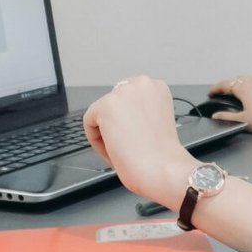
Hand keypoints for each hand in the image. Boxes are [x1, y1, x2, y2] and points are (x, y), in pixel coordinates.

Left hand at [83, 75, 198, 209]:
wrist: (162, 168)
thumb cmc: (162, 155)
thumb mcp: (157, 120)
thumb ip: (140, 111)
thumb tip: (121, 114)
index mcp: (157, 87)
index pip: (128, 97)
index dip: (129, 120)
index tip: (134, 134)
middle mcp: (142, 83)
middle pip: (113, 102)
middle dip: (117, 123)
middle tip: (127, 143)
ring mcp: (123, 92)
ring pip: (100, 113)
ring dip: (107, 132)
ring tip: (122, 148)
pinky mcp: (106, 105)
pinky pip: (89, 121)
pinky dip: (96, 140)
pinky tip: (114, 148)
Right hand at [207, 75, 251, 134]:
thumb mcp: (244, 121)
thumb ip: (227, 117)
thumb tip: (216, 116)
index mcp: (244, 88)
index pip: (225, 84)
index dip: (215, 89)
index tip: (210, 93)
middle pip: (236, 79)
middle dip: (227, 85)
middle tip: (222, 94)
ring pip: (248, 79)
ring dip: (240, 84)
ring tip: (236, 93)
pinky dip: (251, 85)